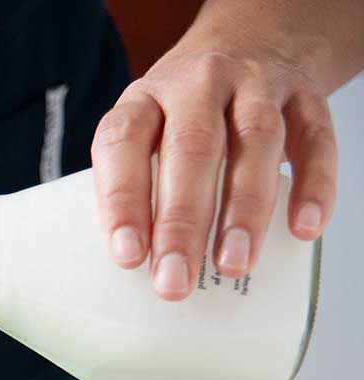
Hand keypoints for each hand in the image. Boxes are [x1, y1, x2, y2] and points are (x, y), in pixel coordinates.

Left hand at [92, 37, 335, 299]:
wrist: (254, 42)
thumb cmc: (185, 114)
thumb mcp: (149, 134)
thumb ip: (145, 187)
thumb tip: (147, 264)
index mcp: (144, 98)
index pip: (122, 142)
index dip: (121, 200)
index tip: (128, 257)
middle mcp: (198, 83)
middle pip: (191, 148)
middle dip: (181, 222)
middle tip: (175, 280)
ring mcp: (256, 84)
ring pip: (255, 141)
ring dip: (244, 210)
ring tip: (233, 264)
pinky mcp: (306, 96)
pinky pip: (315, 140)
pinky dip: (313, 186)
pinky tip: (303, 229)